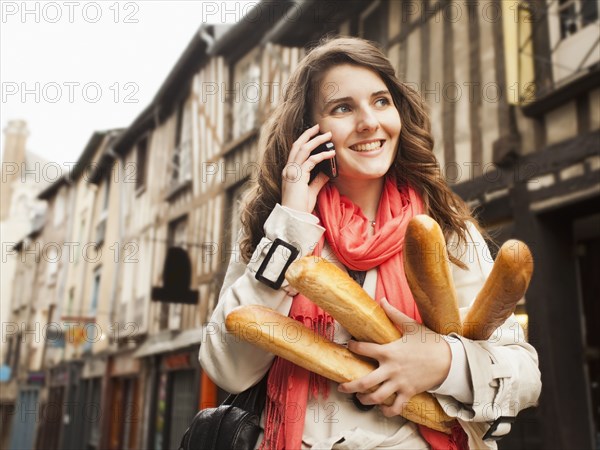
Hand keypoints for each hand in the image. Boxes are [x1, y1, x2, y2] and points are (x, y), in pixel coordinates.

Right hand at [281, 124, 335, 212]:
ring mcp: (291, 172)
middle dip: (308, 134)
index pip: (295, 151)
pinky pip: (311, 161)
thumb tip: (327, 171)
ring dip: (316, 140)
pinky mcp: (297, 176)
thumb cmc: (300, 207)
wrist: (294, 217)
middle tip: (320, 127)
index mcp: (289, 172)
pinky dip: (322, 155)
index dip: (304, 140)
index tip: (314, 134)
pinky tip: (331, 153)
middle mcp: (288, 169)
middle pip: (297, 145)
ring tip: (327, 135)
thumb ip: (318, 180)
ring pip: (303, 149)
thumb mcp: (311, 190)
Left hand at [338, 298, 451, 416]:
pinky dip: (387, 411)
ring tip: (360, 399)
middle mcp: (391, 369)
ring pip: (377, 397)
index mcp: (389, 351)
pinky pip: (396, 407)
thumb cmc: (429, 342)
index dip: (353, 347)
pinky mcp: (409, 392)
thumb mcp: (411, 326)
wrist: (449, 359)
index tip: (349, 345)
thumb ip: (394, 314)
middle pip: (365, 382)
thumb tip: (382, 300)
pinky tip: (382, 409)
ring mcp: (400, 383)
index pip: (364, 349)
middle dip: (350, 386)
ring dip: (365, 400)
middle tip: (341, 387)